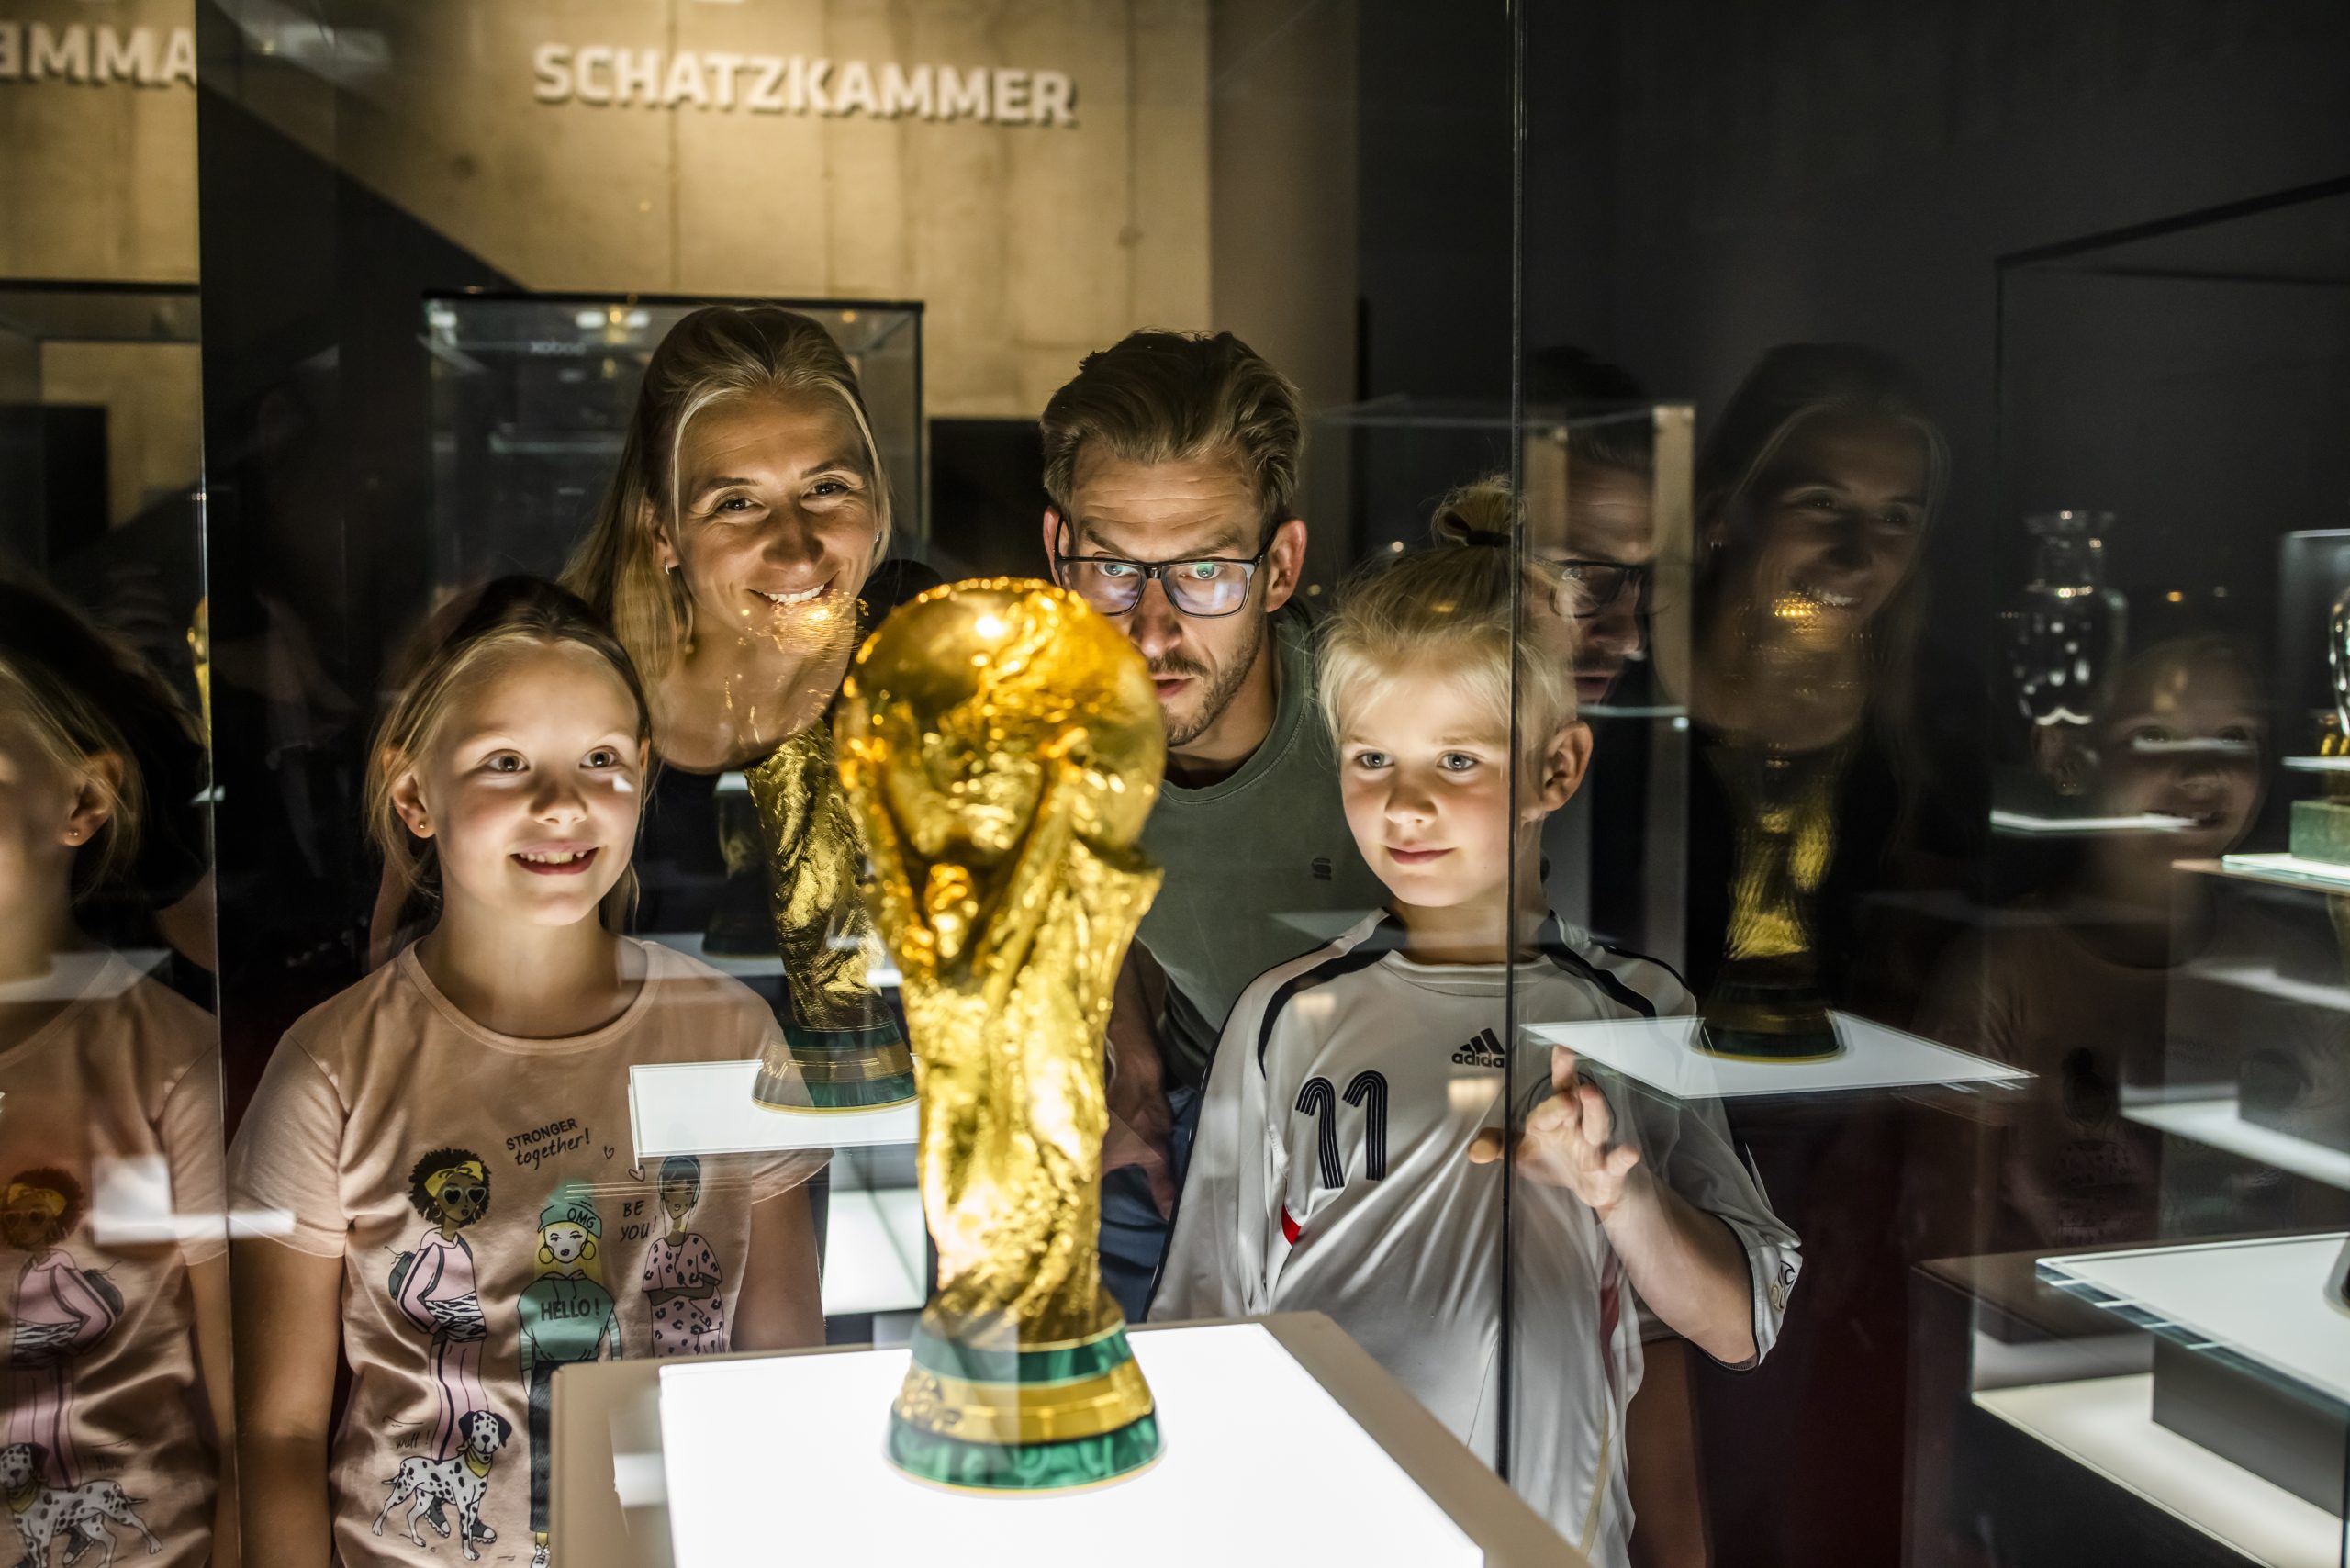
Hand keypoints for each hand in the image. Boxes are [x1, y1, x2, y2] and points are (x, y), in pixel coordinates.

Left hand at [1468, 1047, 1640, 1218]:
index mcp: (1557, 1116)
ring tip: (1591, 1094)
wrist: (1592, 1187)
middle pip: (1579, 1103)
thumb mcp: (1521, 1152)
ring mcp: (1596, 1146)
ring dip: (1596, 1110)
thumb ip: (1498, 1145)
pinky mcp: (1610, 1171)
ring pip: (1597, 1125)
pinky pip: (1617, 1163)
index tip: (1563, 1050)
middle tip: (1572, 1081)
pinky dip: (1623, 1157)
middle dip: (1575, 1091)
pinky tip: (1629, 1151)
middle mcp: (1578, 1125)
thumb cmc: (1555, 1158)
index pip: (1558, 1091)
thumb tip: (1473, 1151)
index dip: (1562, 1071)